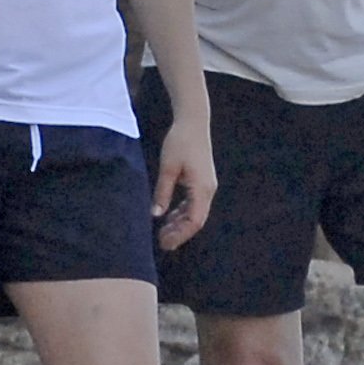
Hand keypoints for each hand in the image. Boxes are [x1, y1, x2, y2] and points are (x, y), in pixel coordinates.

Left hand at [151, 124, 216, 248]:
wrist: (193, 122)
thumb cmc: (180, 142)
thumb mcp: (168, 168)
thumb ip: (162, 192)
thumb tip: (155, 214)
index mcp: (202, 188)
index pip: (194, 220)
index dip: (180, 234)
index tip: (165, 242)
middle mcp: (207, 189)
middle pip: (196, 220)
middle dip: (180, 233)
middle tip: (161, 242)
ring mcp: (206, 186)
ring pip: (195, 212)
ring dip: (180, 223)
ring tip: (162, 232)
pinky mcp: (202, 181)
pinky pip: (194, 203)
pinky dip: (182, 212)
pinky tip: (169, 216)